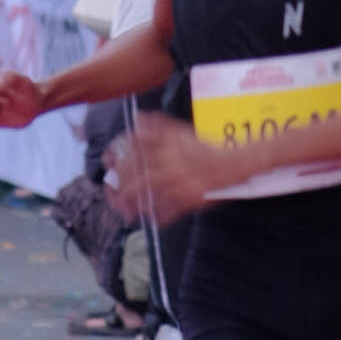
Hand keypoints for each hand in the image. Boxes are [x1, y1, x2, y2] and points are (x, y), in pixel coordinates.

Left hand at [104, 109, 225, 222]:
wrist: (232, 163)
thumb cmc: (204, 148)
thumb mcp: (181, 133)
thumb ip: (158, 126)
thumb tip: (138, 119)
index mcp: (169, 147)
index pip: (138, 151)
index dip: (120, 158)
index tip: (108, 164)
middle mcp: (172, 164)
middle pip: (140, 176)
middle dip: (122, 186)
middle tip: (111, 192)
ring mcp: (180, 183)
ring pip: (151, 194)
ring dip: (135, 204)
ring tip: (124, 211)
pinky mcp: (190, 199)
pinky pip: (170, 210)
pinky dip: (158, 216)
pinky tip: (149, 220)